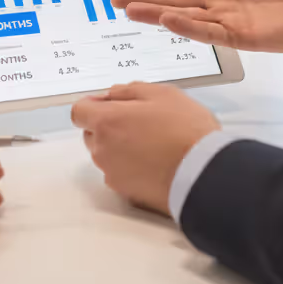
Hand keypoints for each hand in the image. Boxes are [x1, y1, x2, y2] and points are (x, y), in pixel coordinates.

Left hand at [71, 82, 220, 215]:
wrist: (203, 174)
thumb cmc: (186, 131)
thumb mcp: (163, 93)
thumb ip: (129, 90)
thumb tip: (112, 95)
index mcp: (107, 122)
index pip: (79, 112)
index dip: (93, 105)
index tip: (111, 103)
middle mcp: (102, 150)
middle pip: (92, 134)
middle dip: (108, 125)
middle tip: (140, 121)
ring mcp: (113, 174)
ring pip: (106, 154)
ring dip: (120, 146)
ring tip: (153, 142)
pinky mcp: (126, 193)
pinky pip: (120, 173)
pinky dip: (131, 166)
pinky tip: (155, 162)